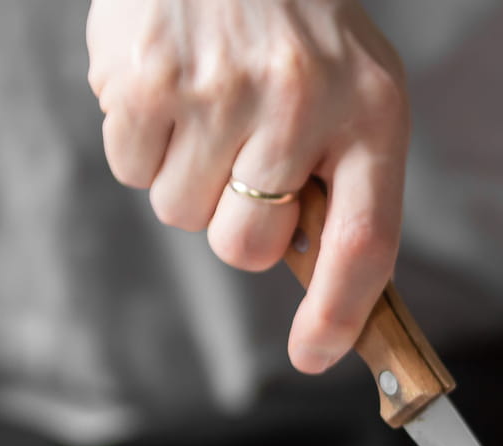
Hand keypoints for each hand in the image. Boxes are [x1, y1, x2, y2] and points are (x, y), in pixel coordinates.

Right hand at [85, 0, 408, 372]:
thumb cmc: (292, 23)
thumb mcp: (352, 85)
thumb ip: (344, 178)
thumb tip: (321, 287)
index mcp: (372, 109)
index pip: (364, 242)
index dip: (338, 313)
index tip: (313, 356)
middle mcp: (302, 100)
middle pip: (247, 246)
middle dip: (236, 225)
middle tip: (240, 160)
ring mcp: (219, 90)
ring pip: (180, 212)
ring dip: (186, 176)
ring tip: (207, 100)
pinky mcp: (146, 78)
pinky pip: (130, 169)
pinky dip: (141, 141)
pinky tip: (168, 84)